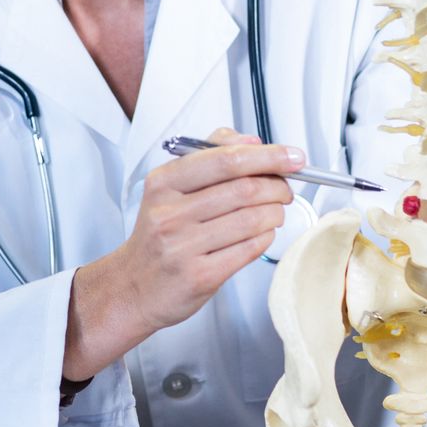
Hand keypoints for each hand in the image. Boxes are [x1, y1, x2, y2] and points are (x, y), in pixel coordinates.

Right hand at [63, 129, 302, 381]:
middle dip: (278, 186)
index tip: (293, 156)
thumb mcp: (170, 188)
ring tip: (275, 212)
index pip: (225, 158)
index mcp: (163, 182)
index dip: (268, 155)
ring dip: (276, 213)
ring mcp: (183, 246)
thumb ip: (209, 156)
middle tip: (285, 189)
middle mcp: (170, 212)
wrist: (133, 286)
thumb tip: (251, 140)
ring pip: (252, 219)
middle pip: (244, 189)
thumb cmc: (159, 235)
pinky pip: (249, 250)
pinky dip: (266, 238)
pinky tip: (262, 234)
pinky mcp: (199, 275)